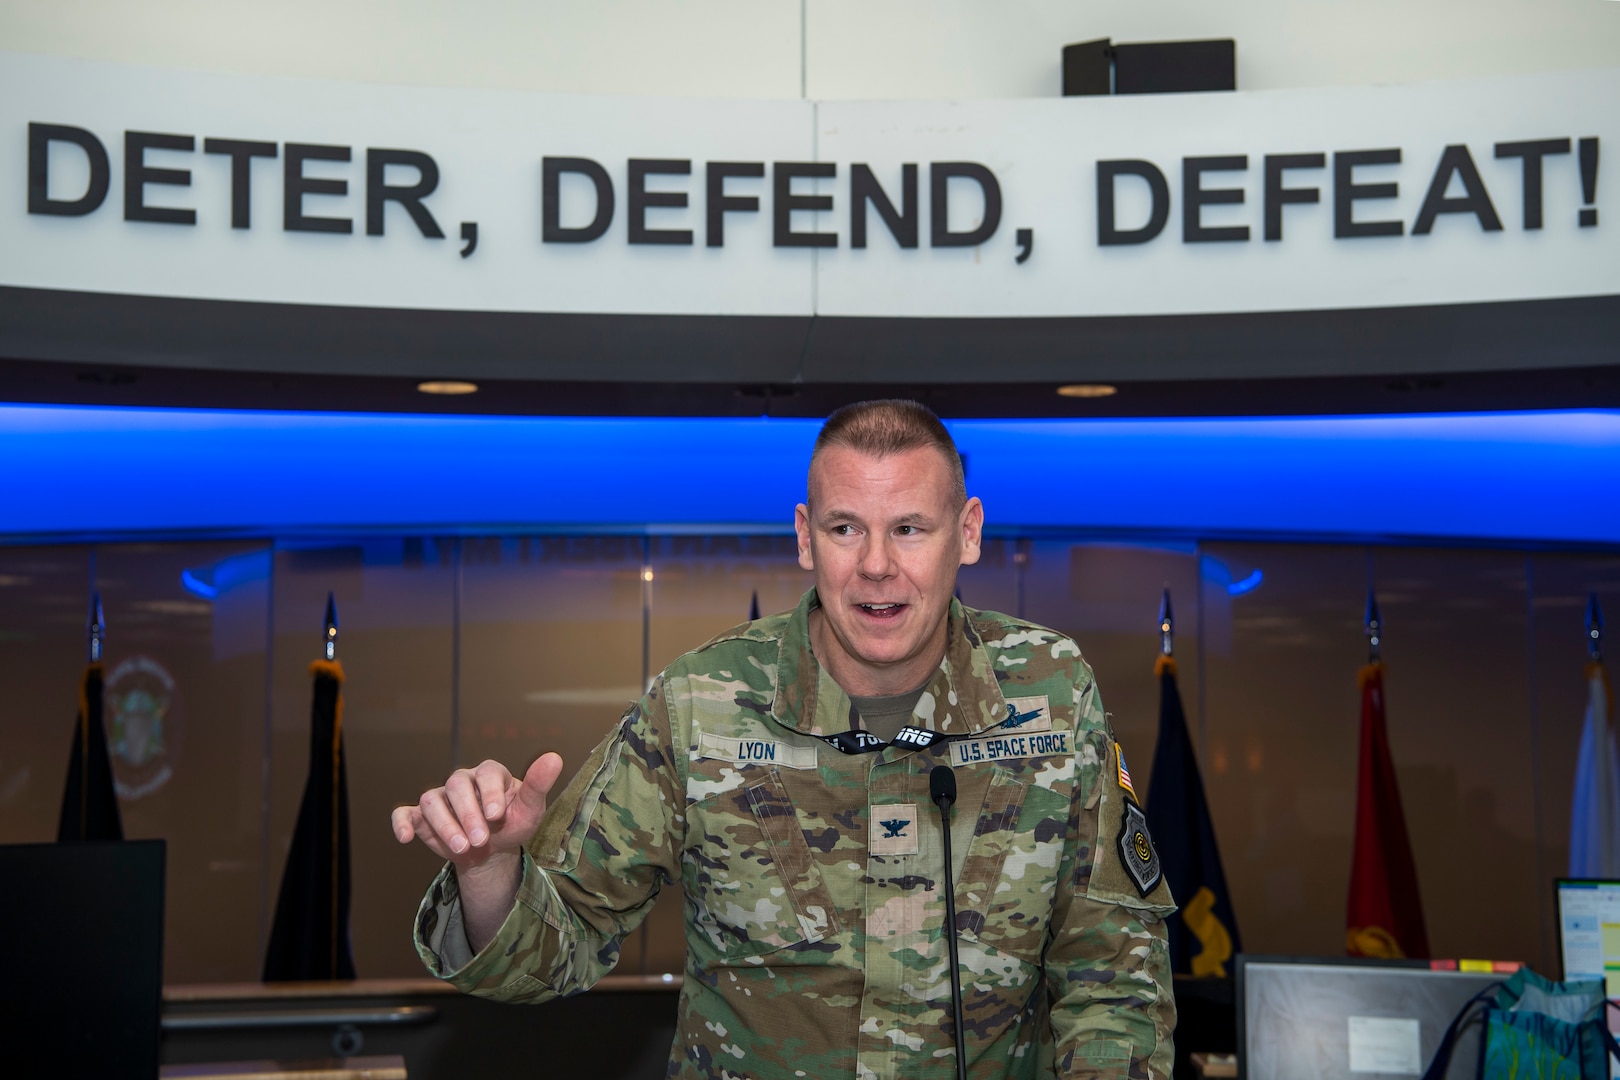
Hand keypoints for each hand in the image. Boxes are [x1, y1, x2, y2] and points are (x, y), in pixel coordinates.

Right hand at [392, 753, 564, 872]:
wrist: (494, 850)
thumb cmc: (513, 823)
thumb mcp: (530, 809)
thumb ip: (538, 785)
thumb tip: (554, 757)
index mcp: (490, 773)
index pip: (486, 773)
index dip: (489, 793)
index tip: (497, 816)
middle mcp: (462, 781)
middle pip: (456, 786)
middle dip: (467, 814)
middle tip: (479, 840)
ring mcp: (441, 797)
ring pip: (432, 800)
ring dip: (444, 825)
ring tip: (460, 848)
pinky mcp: (422, 816)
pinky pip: (405, 813)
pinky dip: (402, 823)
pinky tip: (406, 838)